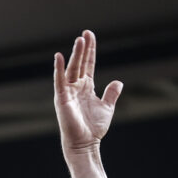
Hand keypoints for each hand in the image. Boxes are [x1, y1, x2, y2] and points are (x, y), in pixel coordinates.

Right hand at [54, 30, 123, 156]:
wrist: (85, 143)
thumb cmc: (94, 128)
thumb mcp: (107, 107)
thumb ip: (111, 93)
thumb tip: (118, 82)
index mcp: (86, 87)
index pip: (88, 64)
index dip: (90, 50)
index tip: (90, 36)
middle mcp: (76, 87)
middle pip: (80, 63)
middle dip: (83, 48)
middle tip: (85, 33)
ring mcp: (68, 92)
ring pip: (71, 69)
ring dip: (75, 54)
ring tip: (79, 40)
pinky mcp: (61, 98)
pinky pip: (59, 81)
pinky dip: (59, 69)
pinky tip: (59, 56)